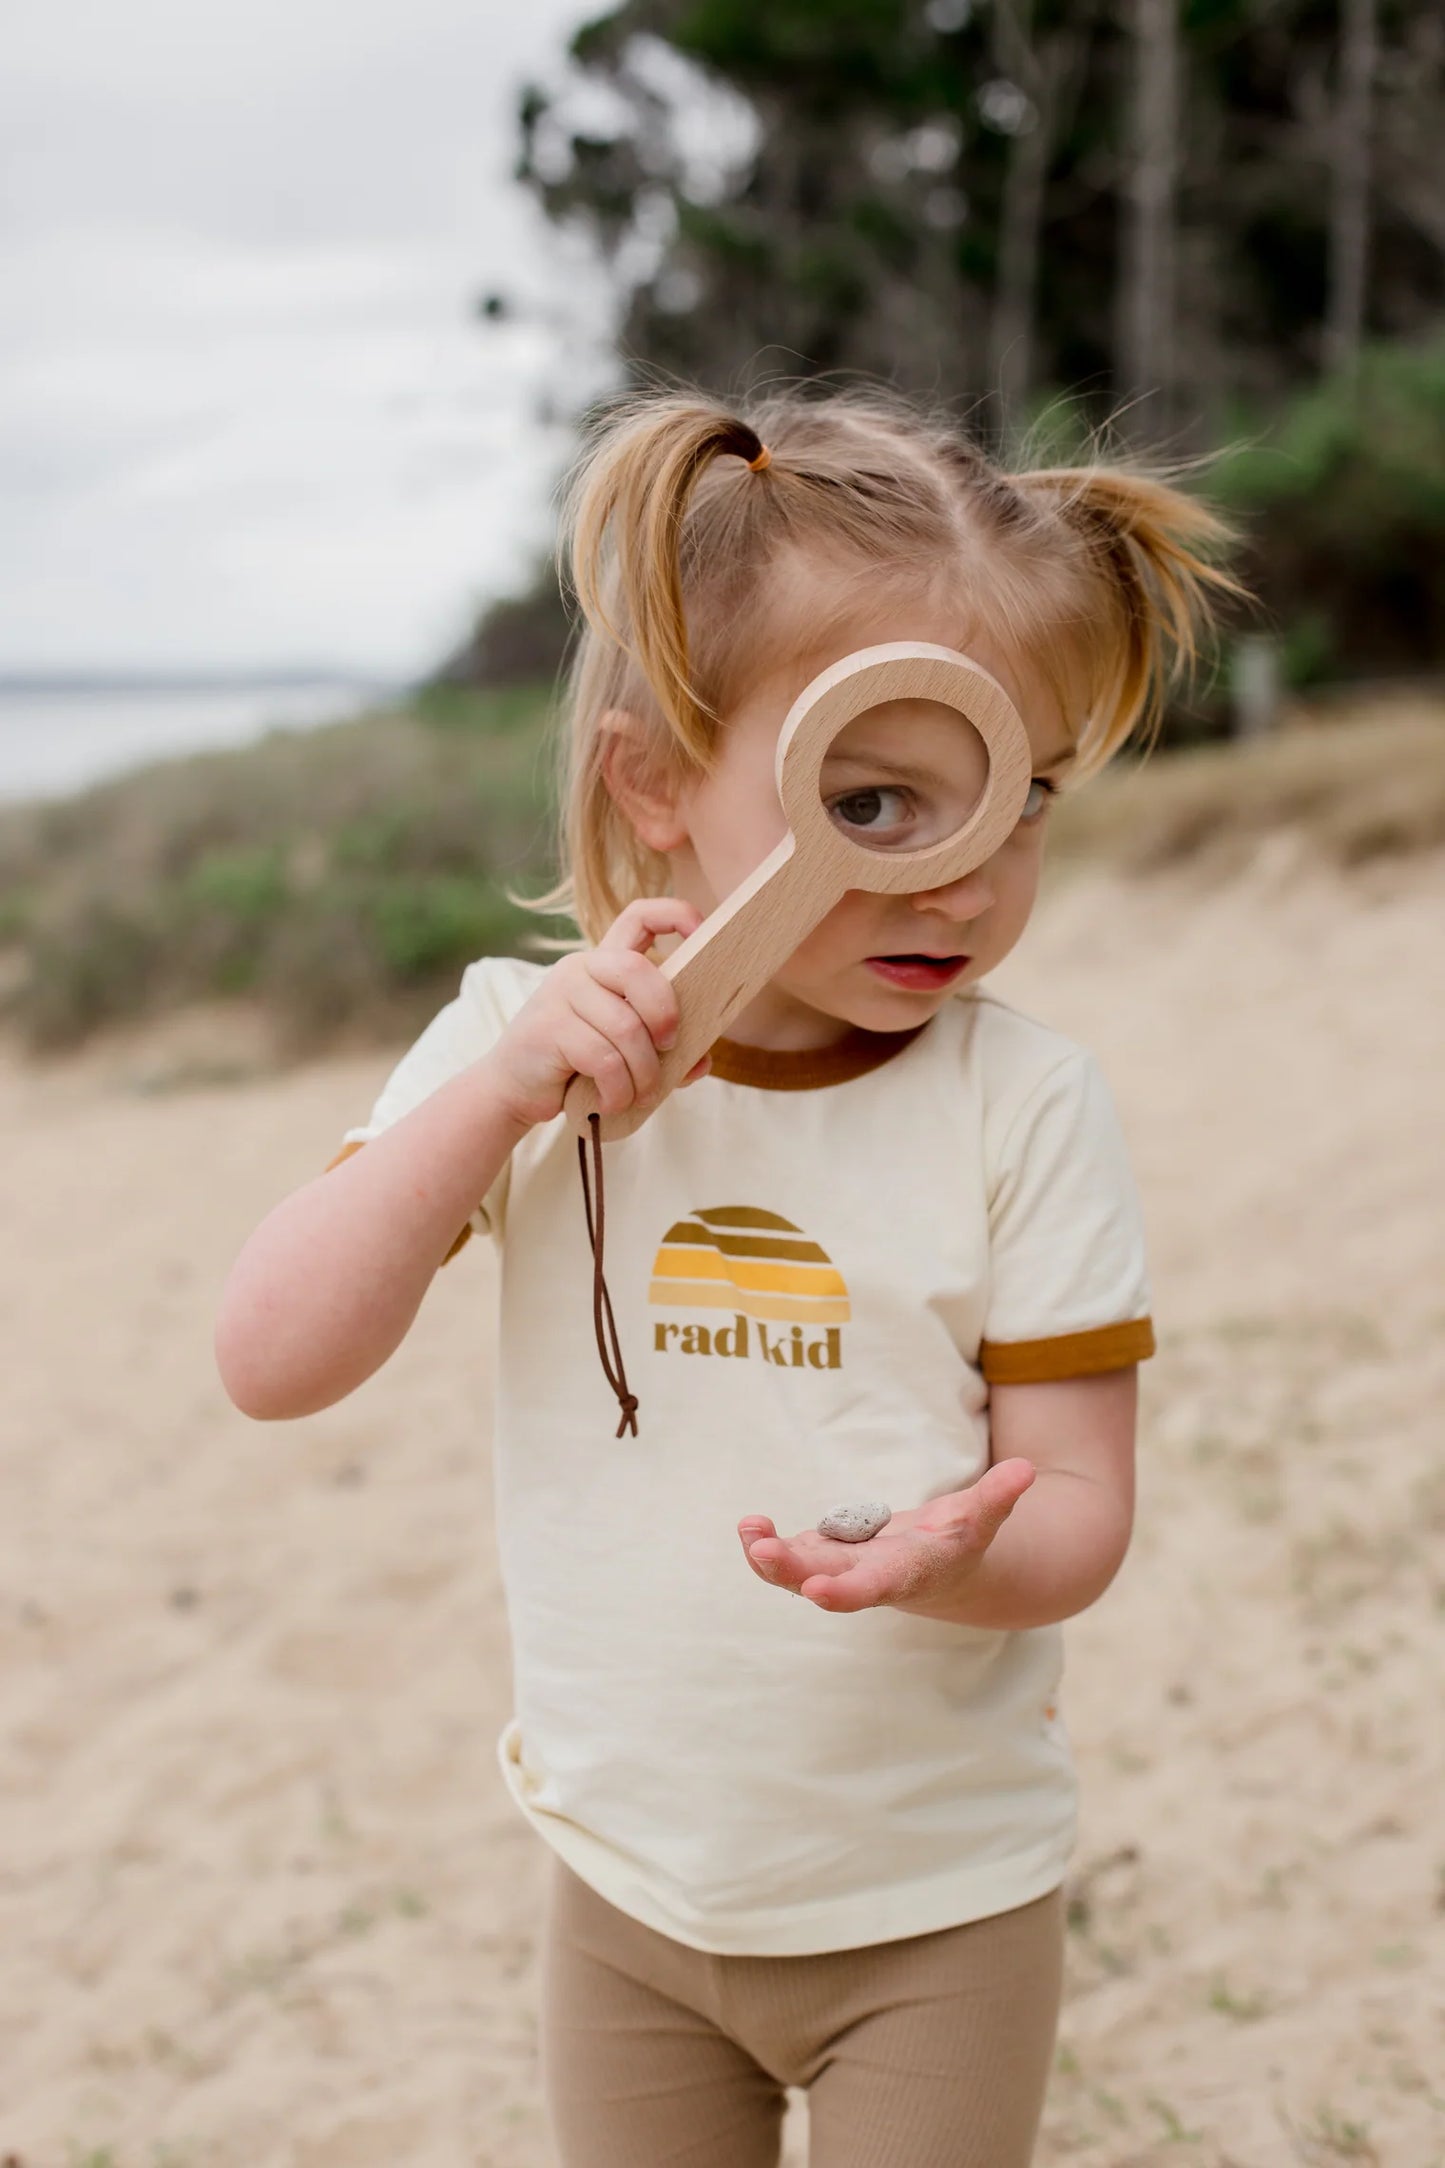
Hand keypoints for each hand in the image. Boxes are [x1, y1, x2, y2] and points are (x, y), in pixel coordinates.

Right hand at [482, 897, 712, 1129]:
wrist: (515, 1088)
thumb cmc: (578, 1065)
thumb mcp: (627, 1052)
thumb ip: (665, 1052)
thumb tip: (702, 1063)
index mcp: (606, 964)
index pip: (639, 917)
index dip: (676, 916)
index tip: (702, 933)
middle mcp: (582, 968)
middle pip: (639, 970)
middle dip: (665, 1015)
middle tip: (667, 1048)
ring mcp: (561, 993)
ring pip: (626, 1028)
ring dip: (643, 1072)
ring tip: (639, 1094)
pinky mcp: (548, 1027)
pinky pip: (604, 1058)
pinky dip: (618, 1089)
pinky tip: (612, 1101)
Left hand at [737, 1460, 1036, 1614]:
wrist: (937, 1572)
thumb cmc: (960, 1541)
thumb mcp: (981, 1519)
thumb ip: (998, 1496)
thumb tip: (1025, 1468)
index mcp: (905, 1573)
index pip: (874, 1588)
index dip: (845, 1591)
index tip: (817, 1590)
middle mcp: (866, 1579)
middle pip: (825, 1582)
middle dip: (792, 1572)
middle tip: (763, 1553)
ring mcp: (838, 1569)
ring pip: (796, 1573)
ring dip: (767, 1558)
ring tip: (749, 1528)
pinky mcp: (821, 1556)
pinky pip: (788, 1556)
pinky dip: (765, 1544)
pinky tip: (750, 1525)